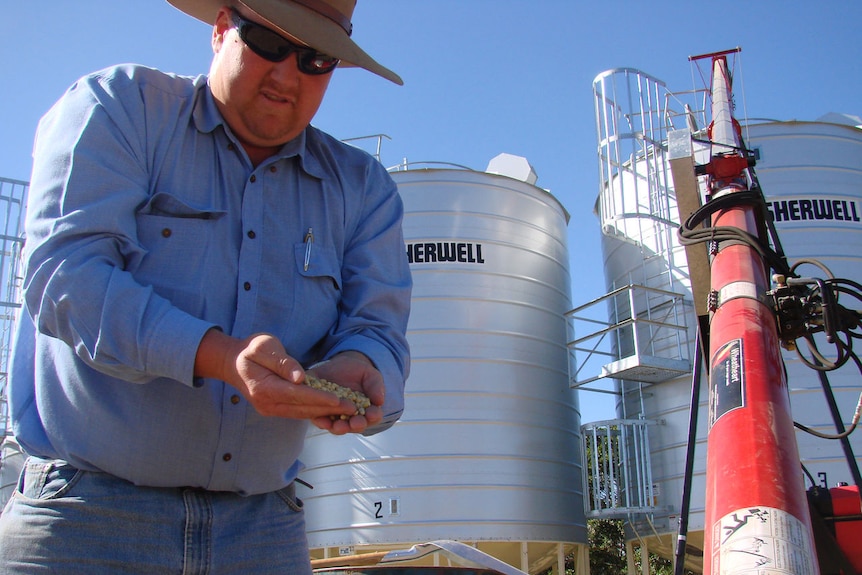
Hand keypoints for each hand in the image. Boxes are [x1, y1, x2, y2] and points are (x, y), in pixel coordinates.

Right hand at [195, 330, 357, 420]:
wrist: (233, 362)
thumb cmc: (250, 350)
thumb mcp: (264, 347)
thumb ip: (283, 363)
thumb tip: (301, 378)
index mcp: (264, 388)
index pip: (296, 395)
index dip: (319, 398)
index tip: (339, 400)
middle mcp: (268, 404)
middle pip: (302, 409)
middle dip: (329, 408)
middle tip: (353, 407)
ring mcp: (271, 409)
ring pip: (302, 413)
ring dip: (325, 412)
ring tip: (348, 409)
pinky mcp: (275, 409)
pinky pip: (298, 411)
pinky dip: (315, 410)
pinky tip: (333, 408)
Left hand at [307, 351, 383, 434]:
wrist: (339, 365)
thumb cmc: (358, 372)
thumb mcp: (370, 375)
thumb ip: (375, 386)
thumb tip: (380, 401)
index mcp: (367, 410)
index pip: (372, 416)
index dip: (373, 416)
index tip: (373, 415)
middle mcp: (351, 417)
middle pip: (354, 426)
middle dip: (355, 425)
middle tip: (355, 424)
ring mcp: (335, 415)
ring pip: (336, 426)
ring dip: (338, 427)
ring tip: (337, 425)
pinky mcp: (320, 410)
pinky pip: (319, 418)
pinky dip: (320, 420)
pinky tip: (320, 419)